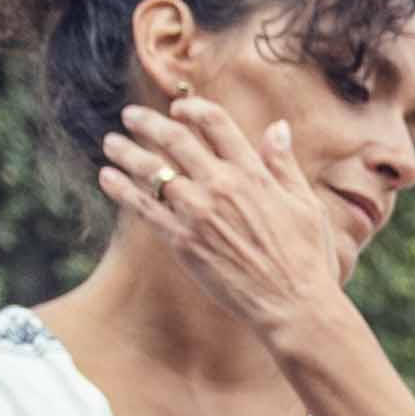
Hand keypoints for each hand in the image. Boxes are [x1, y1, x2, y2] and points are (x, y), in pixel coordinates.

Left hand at [100, 97, 364, 352]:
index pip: (215, 123)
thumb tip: (278, 127)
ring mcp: (199, 212)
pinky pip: (143, 206)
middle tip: (130, 116)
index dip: (192, 109)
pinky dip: (121, 188)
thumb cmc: (308, 259)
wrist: (294, 306)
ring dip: (126, 151)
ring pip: (151, 169)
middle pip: (174, 138)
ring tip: (111, 143)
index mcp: (253, 174)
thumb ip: (284, 164)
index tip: (178, 109)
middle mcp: (222, 185)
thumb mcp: (305, 205)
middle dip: (147, 122)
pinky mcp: (182, 240)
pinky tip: (107, 177)